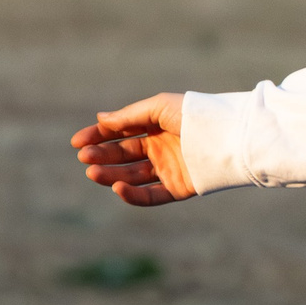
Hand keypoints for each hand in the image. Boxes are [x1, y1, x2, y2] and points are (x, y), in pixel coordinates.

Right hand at [73, 93, 193, 205]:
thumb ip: (129, 117)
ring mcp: (169, 169)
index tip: (77, 143)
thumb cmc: (195, 115)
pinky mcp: (179, 189)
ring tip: (92, 172)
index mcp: (156, 127)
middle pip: (123, 155)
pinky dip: (132, 195)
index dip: (97, 137)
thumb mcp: (159, 108)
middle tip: (84, 158)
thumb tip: (100, 119)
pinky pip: (150, 196)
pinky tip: (117, 187)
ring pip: (132, 176)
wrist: (229, 136)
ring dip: (110, 175)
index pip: (120, 134)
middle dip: (101, 156)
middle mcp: (160, 149)